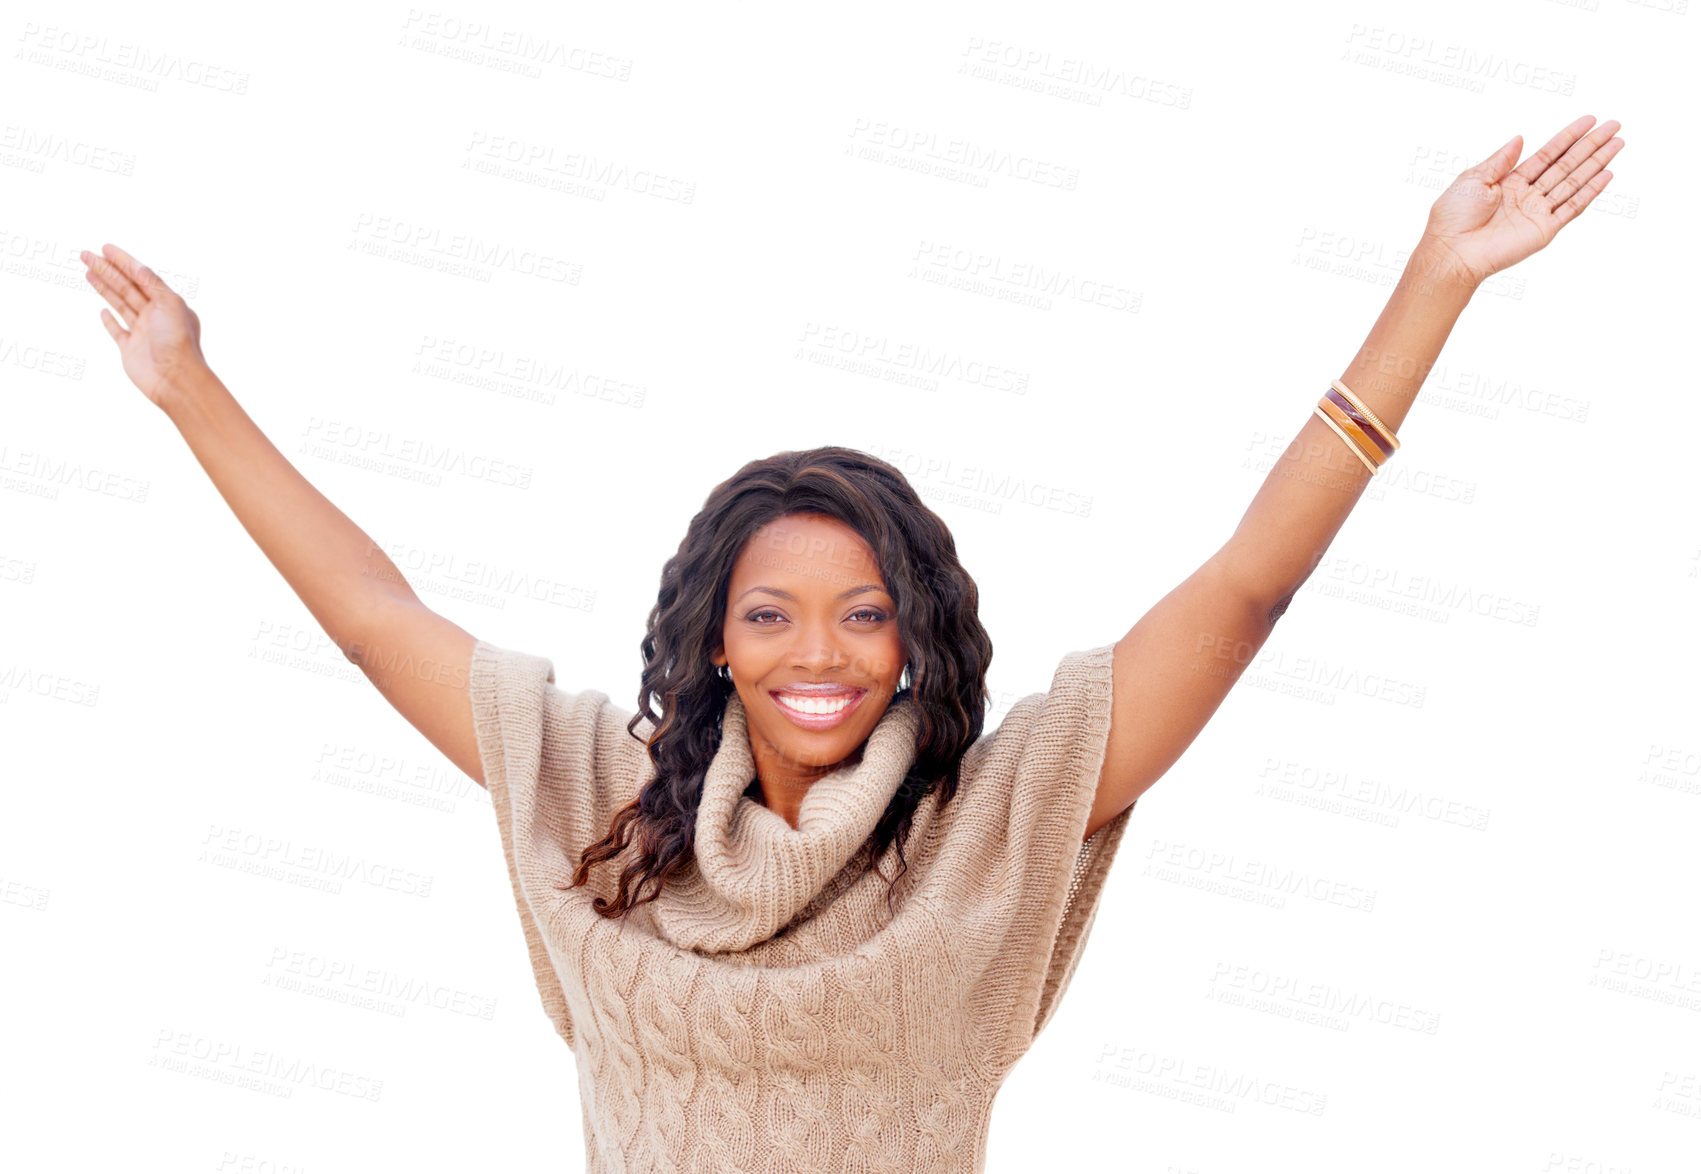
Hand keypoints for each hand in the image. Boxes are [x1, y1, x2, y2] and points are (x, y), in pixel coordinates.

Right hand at [79, 243, 208, 410]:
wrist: (176, 379)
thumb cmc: (178, 342)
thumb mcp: (168, 304)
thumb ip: (152, 284)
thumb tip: (137, 266)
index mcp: (167, 303)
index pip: (141, 276)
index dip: (123, 261)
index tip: (105, 248)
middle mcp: (155, 316)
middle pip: (126, 287)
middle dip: (106, 270)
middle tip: (85, 254)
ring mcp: (141, 333)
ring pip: (120, 304)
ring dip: (104, 288)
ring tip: (88, 271)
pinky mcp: (130, 350)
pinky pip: (117, 331)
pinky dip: (109, 321)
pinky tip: (102, 311)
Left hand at [1419, 114, 1624, 289]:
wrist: (1451, 251)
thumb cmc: (1453, 217)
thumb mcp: (1473, 179)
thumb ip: (1500, 160)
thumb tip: (1520, 137)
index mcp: (1510, 181)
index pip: (1547, 154)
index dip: (1568, 137)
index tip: (1590, 120)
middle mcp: (1528, 195)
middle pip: (1566, 164)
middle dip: (1591, 145)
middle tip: (1615, 126)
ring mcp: (1538, 213)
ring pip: (1574, 182)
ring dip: (1597, 163)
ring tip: (1618, 144)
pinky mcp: (1544, 230)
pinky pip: (1572, 208)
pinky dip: (1590, 191)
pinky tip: (1606, 174)